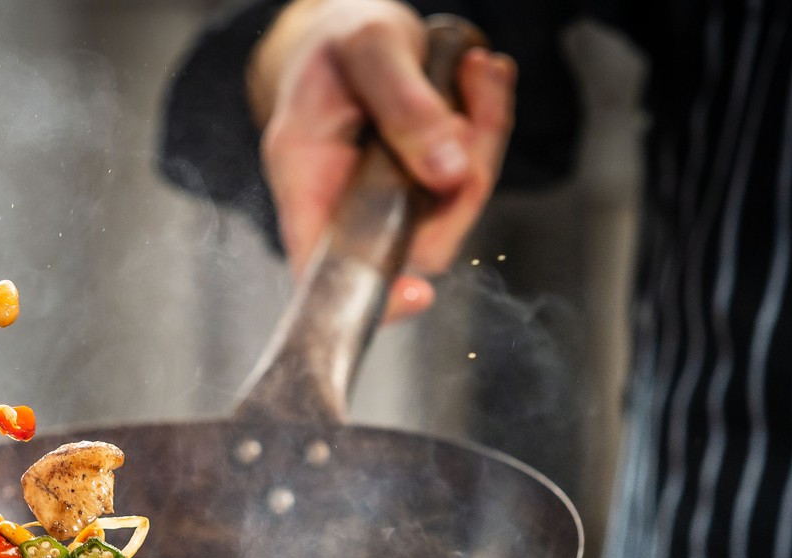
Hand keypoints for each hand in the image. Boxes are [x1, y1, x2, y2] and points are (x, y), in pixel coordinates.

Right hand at [249, 0, 514, 319]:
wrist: (347, 28)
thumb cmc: (338, 40)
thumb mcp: (367, 49)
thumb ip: (404, 105)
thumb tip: (448, 173)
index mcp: (304, 175)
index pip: (322, 264)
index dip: (367, 291)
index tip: (415, 296)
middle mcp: (344, 200)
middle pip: (414, 238)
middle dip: (464, 181)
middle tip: (473, 104)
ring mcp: (386, 198)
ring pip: (452, 208)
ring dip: (485, 140)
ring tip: (479, 72)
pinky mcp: (421, 184)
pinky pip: (469, 178)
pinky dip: (488, 126)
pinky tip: (480, 77)